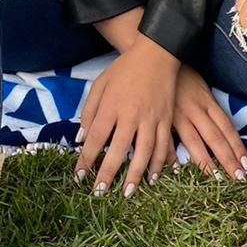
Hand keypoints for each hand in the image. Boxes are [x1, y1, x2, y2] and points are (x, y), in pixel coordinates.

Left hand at [77, 37, 178, 195]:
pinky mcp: (166, 119)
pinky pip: (163, 146)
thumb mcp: (99, 85)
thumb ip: (89, 111)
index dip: (87, 158)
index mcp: (111, 106)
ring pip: (144, 152)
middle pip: (118, 150)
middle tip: (100, 192)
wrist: (156, 54)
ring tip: (127, 192)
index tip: (80, 175)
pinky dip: (159, 164)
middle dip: (108, 173)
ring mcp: (151, 118)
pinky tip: (153, 177)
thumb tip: (81, 138)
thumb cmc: (123, 70)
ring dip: (135, 175)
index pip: (95, 137)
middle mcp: (131, 114)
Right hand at [161, 65, 246, 182]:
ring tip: (216, 178)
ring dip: (206, 162)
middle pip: (216, 138)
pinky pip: (166, 139)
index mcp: (207, 102)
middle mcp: (196, 109)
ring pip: (195, 141)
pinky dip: (170, 154)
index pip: (227, 128)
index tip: (246, 164)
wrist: (157, 58)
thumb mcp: (201, 88)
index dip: (237, 147)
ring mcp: (178, 113)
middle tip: (239, 178)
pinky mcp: (161, 116)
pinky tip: (175, 168)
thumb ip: (210, 108)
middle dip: (228, 159)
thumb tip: (221, 130)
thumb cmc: (180, 75)